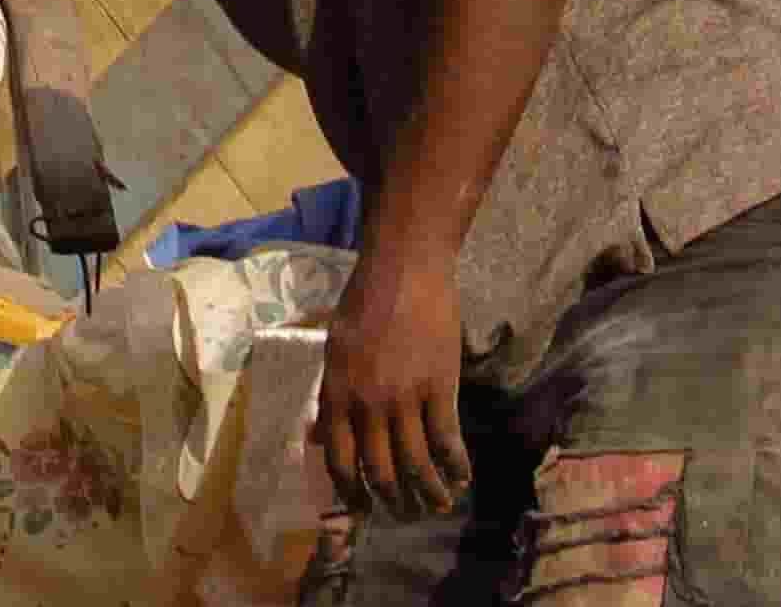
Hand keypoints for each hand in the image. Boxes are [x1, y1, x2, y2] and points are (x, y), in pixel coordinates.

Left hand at [311, 256, 471, 520]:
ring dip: (426, 493)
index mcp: (336, 395)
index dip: (351, 493)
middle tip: (403, 514)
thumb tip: (318, 434)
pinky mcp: (440, 387)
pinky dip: (455, 466)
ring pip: (415, 463)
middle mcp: (367, 405)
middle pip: (379, 471)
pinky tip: (462, 478)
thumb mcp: (334, 348)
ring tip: (436, 506)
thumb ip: (330, 395)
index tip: (362, 509)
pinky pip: (447, 439)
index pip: (340, 461)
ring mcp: (405, 398)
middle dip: (391, 502)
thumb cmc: (365, 301)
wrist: (405, 268)